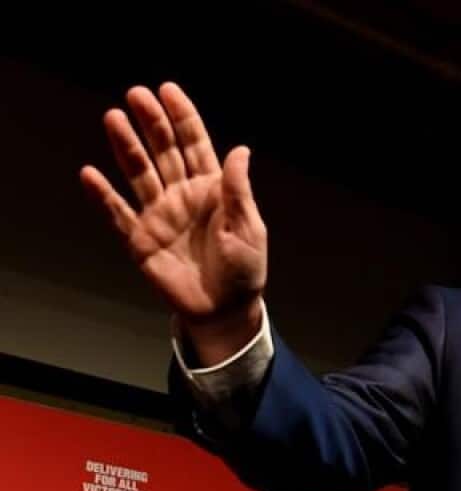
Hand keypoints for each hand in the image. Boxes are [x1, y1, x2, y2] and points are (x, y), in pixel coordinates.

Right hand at [80, 82, 266, 364]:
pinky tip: (91, 174)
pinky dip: (104, 196)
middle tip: (136, 95)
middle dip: (151, 123)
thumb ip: (238, 191)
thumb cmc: (244, 268)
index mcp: (211, 189)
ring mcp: (159, 215)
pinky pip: (118, 214)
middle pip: (163, 151)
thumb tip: (240, 151)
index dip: (182, 118)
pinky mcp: (140, 240)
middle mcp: (181, 195)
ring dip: (126, 147)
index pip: (194, 145)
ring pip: (139, 174)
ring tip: (113, 118)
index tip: (168, 90)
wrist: (225, 309)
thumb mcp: (248, 228)